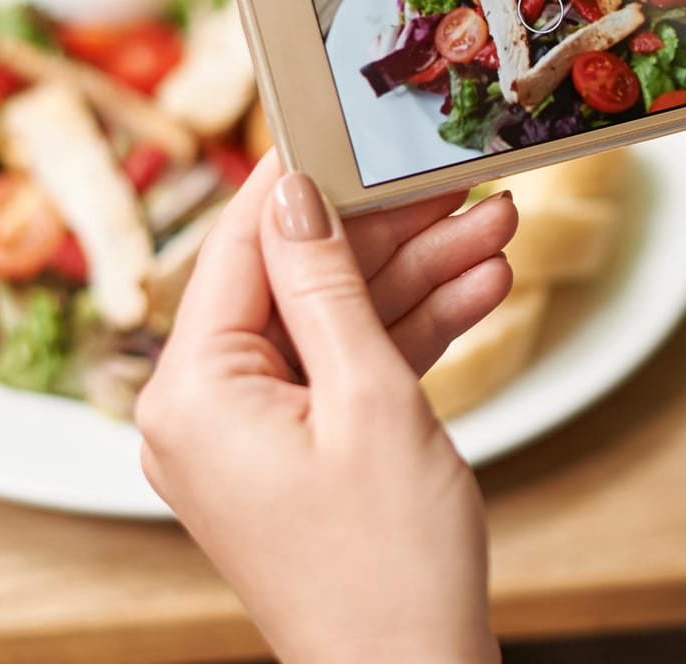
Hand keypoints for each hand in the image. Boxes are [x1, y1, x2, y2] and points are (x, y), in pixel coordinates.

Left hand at [136, 155, 515, 663]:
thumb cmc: (386, 566)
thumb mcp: (368, 400)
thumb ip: (329, 286)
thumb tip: (296, 194)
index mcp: (190, 393)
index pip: (241, 247)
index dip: (301, 179)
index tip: (343, 120)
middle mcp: (200, 410)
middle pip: (293, 280)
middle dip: (386, 232)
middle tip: (457, 180)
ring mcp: (248, 435)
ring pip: (330, 321)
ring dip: (414, 276)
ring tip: (496, 225)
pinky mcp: (293, 454)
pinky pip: (343, 370)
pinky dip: (406, 335)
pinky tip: (479, 286)